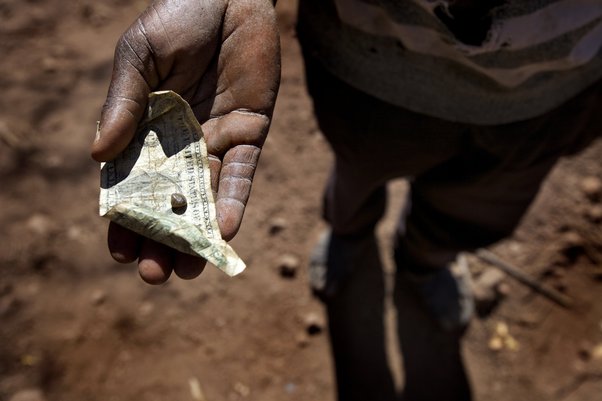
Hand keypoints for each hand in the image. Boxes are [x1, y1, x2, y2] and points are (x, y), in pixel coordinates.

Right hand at [91, 0, 279, 283]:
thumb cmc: (177, 17)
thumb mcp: (140, 56)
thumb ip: (123, 103)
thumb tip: (97, 156)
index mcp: (145, 129)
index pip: (133, 185)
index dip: (127, 220)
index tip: (121, 252)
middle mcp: (180, 144)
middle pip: (170, 202)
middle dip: (163, 239)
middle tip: (155, 274)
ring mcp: (215, 142)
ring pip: (206, 198)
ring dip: (197, 234)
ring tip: (188, 270)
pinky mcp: (249, 135)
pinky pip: (241, 174)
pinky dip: (233, 201)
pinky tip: (225, 231)